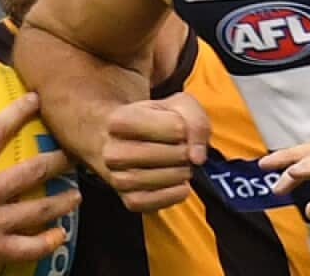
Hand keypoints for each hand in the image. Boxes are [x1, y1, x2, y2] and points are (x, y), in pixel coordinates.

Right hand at [0, 93, 79, 275]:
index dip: (21, 110)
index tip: (37, 99)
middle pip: (35, 169)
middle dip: (59, 159)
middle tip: (73, 154)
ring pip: (41, 208)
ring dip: (63, 200)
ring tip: (77, 194)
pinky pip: (29, 247)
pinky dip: (48, 241)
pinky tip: (59, 234)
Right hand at [100, 92, 210, 211]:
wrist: (130, 141)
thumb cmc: (156, 120)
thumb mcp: (178, 106)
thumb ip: (195, 121)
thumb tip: (197, 157)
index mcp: (119, 121)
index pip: (170, 128)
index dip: (183, 129)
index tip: (181, 130)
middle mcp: (112, 151)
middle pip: (161, 155)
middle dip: (182, 153)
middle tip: (185, 150)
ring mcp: (116, 178)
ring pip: (155, 180)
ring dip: (180, 174)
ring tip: (182, 166)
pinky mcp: (128, 200)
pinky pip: (151, 203)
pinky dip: (172, 195)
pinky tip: (181, 185)